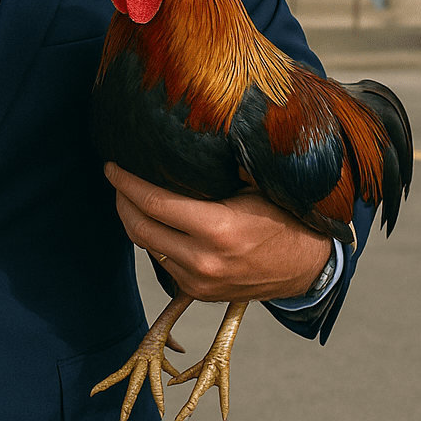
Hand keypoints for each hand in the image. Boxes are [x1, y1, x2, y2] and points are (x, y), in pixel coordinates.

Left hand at [105, 163, 330, 301]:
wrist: (309, 266)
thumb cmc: (284, 217)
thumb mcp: (258, 184)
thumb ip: (225, 164)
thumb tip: (192, 128)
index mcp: (217, 229)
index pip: (153, 202)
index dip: (125, 182)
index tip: (111, 165)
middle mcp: (203, 260)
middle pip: (139, 227)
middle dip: (121, 200)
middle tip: (116, 178)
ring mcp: (200, 281)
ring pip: (147, 247)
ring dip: (132, 220)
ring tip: (129, 195)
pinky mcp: (199, 292)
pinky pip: (162, 262)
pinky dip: (151, 239)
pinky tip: (152, 220)